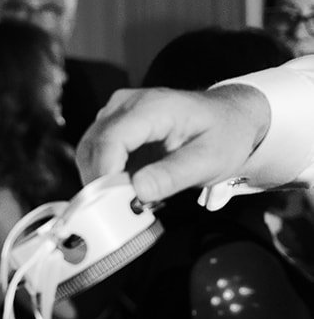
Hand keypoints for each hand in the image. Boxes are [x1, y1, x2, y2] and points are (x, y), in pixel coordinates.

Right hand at [76, 83, 271, 203]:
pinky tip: (126, 192)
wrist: (229, 119)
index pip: (111, 138)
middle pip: (93, 146)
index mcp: (152, 107)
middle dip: (100, 183)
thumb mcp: (210, 160)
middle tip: (120, 213)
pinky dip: (105, 178)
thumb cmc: (223, 135)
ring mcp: (117, 114)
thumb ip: (173, 175)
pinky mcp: (114, 128)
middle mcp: (126, 105)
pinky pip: (97, 155)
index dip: (104, 173)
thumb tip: (137, 192)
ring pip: (89, 151)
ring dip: (100, 182)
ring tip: (126, 203)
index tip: (111, 204)